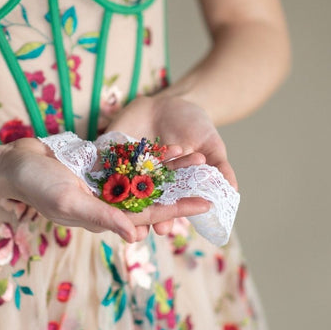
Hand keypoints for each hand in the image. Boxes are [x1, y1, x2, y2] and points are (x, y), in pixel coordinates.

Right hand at [0, 137, 209, 242]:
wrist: (15, 163)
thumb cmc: (38, 186)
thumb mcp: (70, 202)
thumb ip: (103, 217)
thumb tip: (136, 237)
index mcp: (105, 218)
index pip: (150, 217)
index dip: (178, 210)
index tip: (206, 204)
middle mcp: (110, 204)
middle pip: (154, 197)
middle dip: (181, 187)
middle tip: (210, 175)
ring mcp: (105, 185)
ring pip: (146, 179)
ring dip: (169, 169)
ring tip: (194, 156)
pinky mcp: (100, 167)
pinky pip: (131, 163)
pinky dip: (149, 156)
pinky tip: (168, 148)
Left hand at [102, 93, 236, 235]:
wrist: (175, 99)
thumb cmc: (196, 125)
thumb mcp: (211, 145)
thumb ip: (219, 167)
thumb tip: (234, 191)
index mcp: (169, 187)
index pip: (166, 208)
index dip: (165, 220)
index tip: (164, 229)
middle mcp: (146, 181)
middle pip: (140, 203)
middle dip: (137, 217)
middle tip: (136, 231)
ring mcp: (127, 166)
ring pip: (118, 187)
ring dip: (116, 201)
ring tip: (115, 214)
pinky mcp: (112, 148)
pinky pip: (104, 160)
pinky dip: (100, 170)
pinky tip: (96, 180)